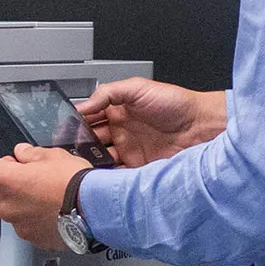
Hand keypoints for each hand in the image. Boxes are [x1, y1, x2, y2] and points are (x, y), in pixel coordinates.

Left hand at [0, 144, 91, 250]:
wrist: (93, 208)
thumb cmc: (74, 182)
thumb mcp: (54, 155)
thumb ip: (32, 153)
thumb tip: (23, 152)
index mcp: (7, 181)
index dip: (13, 164)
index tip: (23, 164)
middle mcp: (8, 206)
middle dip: (8, 191)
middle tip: (29, 185)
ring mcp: (21, 225)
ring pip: (13, 216)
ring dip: (22, 209)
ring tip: (45, 202)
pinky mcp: (36, 239)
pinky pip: (31, 230)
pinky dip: (38, 224)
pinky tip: (54, 215)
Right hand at [81, 78, 225, 166]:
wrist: (201, 126)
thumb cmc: (176, 103)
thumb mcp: (138, 88)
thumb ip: (108, 93)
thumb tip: (83, 105)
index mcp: (117, 111)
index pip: (89, 118)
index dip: (75, 123)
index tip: (62, 130)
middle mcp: (121, 132)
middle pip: (91, 141)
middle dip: (78, 146)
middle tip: (67, 151)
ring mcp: (129, 151)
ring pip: (100, 160)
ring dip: (90, 163)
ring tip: (79, 165)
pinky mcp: (138, 168)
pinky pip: (117, 175)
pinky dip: (107, 177)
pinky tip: (99, 176)